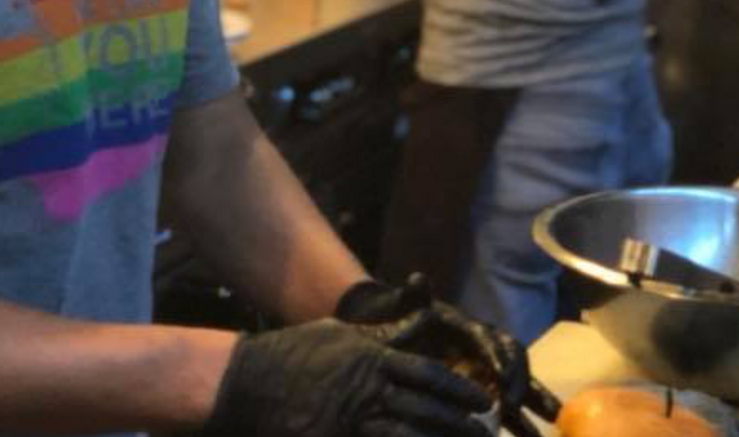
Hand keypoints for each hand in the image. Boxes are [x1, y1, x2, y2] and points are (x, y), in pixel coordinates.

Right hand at [200, 316, 490, 436]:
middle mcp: (367, 390)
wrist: (251, 382)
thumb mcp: (342, 334)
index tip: (483, 402)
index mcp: (371, 359)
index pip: (426, 375)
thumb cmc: (297, 354)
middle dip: (459, 425)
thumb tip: (421, 315)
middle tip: (487, 434)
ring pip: (406, 436)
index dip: (457, 390)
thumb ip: (384, 333)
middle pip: (425, 411)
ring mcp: (351, 421)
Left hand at [336, 274, 559, 436]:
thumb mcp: (398, 309)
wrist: (380, 335)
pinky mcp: (477, 395)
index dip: (502, 360)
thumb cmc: (391, 320)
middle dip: (529, 388)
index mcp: (467, 329)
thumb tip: (417, 279)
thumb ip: (410, 298)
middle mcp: (481, 349)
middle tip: (544, 413)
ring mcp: (481, 372)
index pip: (495, 341)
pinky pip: (503, 410)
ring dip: (532, 412)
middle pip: (515, 365)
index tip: (503, 382)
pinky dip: (516, 424)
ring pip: (515, 391)